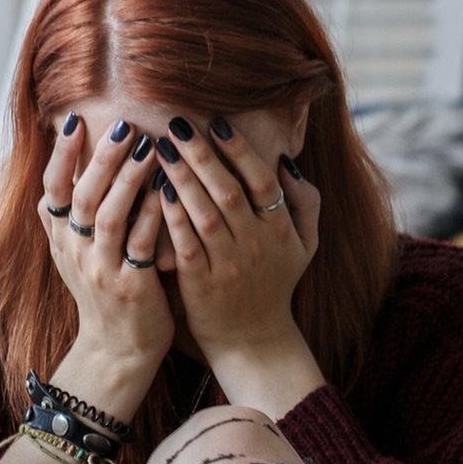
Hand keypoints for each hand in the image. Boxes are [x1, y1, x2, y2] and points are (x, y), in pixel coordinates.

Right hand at [37, 112, 171, 421]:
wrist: (117, 350)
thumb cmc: (104, 294)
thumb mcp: (74, 255)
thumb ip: (69, 216)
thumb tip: (64, 167)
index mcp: (62, 240)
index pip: (52, 190)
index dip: (60, 156)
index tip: (74, 122)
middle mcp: (76, 252)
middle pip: (82, 196)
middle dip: (100, 159)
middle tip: (122, 126)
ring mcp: (101, 270)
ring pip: (108, 217)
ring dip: (128, 180)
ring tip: (148, 148)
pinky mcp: (130, 286)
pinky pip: (140, 245)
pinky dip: (151, 216)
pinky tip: (166, 192)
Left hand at [155, 116, 326, 416]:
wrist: (253, 340)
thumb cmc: (274, 285)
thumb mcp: (305, 245)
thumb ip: (304, 203)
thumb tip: (286, 163)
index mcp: (280, 230)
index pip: (262, 182)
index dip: (241, 152)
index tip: (218, 123)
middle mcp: (256, 244)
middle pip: (229, 192)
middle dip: (203, 155)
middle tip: (178, 124)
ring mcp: (228, 264)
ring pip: (205, 214)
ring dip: (183, 179)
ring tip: (162, 148)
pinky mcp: (201, 283)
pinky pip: (186, 243)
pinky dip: (173, 217)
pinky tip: (157, 191)